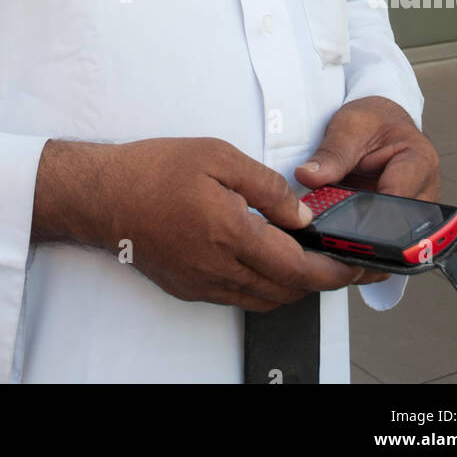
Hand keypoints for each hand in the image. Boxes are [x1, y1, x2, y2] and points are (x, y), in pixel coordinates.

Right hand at [89, 136, 381, 310]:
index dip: (332, 271)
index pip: (297, 268)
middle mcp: (219, 269)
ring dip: (292, 286)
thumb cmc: (155, 169)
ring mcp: (202, 284)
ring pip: (264, 301)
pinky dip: (263, 287)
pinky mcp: (188, 288)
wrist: (102, 195)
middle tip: (338, 261)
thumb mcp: (218, 156)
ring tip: (307, 260)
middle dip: (319, 281)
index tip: (353, 264)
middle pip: (286, 292)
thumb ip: (267, 187)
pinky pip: (238, 298)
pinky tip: (265, 262)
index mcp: (231, 234)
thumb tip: (302, 216)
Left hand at [293, 95, 441, 283]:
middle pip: (402, 227)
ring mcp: (416, 213)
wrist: (381, 125)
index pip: (398, 195)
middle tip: (337, 245)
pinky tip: (343, 249)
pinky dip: (365, 248)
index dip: (370, 213)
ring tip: (337, 248)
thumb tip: (307, 176)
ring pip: (396, 243)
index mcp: (419, 161)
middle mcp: (425, 192)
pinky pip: (387, 244)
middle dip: (369, 238)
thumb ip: (331, 153)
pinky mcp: (401, 225)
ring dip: (367, 248)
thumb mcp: (349, 127)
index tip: (344, 224)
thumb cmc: (372, 122)